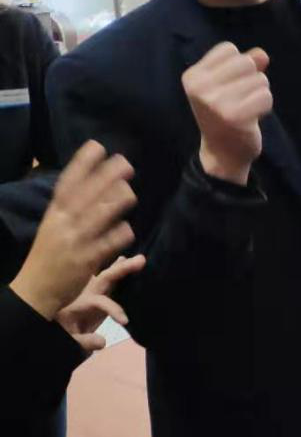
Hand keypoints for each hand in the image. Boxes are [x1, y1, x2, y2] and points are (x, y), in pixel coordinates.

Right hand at [9, 142, 135, 320]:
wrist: (35, 290)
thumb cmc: (48, 253)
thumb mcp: (53, 225)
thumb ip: (70, 206)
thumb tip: (92, 182)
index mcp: (54, 213)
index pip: (68, 183)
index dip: (82, 163)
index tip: (97, 146)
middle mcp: (63, 224)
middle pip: (86, 194)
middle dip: (106, 176)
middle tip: (126, 163)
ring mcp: (75, 241)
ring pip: (98, 215)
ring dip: (116, 201)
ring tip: (130, 192)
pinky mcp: (86, 261)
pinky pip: (107, 243)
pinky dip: (119, 234)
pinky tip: (128, 228)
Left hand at [56, 254, 145, 353]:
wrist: (54, 330)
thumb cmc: (64, 334)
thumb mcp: (70, 341)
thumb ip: (85, 341)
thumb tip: (103, 341)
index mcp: (77, 306)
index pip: (99, 301)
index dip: (114, 309)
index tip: (125, 321)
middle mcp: (83, 294)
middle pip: (103, 279)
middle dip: (120, 269)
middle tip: (141, 260)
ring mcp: (89, 292)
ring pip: (105, 275)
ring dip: (119, 266)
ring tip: (131, 256)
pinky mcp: (94, 294)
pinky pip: (105, 278)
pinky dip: (114, 269)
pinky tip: (122, 259)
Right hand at [182, 42, 271, 185]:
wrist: (222, 152)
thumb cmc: (225, 113)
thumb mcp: (227, 85)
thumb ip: (245, 65)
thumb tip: (262, 54)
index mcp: (193, 76)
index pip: (229, 49)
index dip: (238, 65)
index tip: (229, 86)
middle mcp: (200, 88)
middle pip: (246, 62)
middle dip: (252, 78)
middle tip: (240, 99)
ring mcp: (216, 103)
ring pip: (260, 79)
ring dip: (259, 93)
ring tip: (245, 108)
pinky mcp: (235, 116)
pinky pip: (266, 96)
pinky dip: (265, 106)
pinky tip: (252, 117)